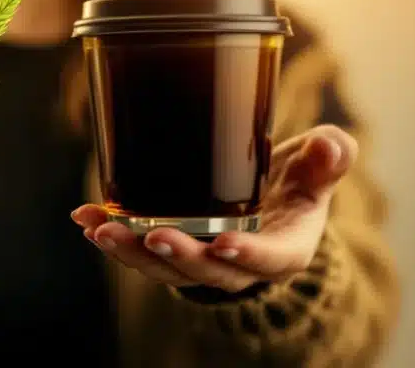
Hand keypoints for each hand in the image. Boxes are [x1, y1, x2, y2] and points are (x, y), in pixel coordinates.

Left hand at [71, 124, 357, 292]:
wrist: (270, 202)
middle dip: (178, 256)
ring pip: (165, 269)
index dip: (247, 254)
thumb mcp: (318, 169)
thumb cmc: (295, 182)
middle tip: (151, 235)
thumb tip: (330, 145)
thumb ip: (330, 157)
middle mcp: (239, 264)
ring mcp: (201, 261)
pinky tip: (84, 217)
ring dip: (131, 253)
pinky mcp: (171, 252)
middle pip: (207, 271)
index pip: (268, 259)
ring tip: (100, 230)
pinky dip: (112, 237)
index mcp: (283, 248)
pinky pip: (140, 252)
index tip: (224, 241)